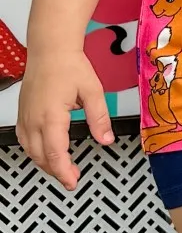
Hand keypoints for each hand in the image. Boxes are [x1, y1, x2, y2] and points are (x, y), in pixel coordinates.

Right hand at [16, 51, 112, 190]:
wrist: (50, 50)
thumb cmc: (70, 66)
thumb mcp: (93, 91)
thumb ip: (99, 118)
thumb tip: (106, 138)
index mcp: (51, 116)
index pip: (55, 153)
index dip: (64, 171)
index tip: (73, 182)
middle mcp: (34, 119)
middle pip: (41, 156)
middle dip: (56, 171)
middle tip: (72, 179)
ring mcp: (25, 117)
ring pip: (30, 150)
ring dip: (45, 163)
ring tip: (62, 169)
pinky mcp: (23, 114)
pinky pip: (24, 140)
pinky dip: (35, 151)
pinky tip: (45, 153)